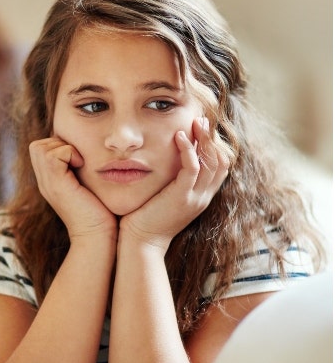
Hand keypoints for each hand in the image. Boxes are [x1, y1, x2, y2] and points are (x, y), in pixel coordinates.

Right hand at [29, 137, 116, 240]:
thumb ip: (81, 172)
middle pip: (36, 146)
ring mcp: (47, 183)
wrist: (97, 237)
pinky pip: (54, 155)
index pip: (40, 149)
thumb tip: (90, 153)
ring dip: (63, 148)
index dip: (58, 146)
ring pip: (41, 147)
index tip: (77, 158)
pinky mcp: (56, 185)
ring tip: (79, 162)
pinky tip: (82, 165)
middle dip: (58, 144)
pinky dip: (69, 153)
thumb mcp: (87, 188)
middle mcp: (44, 182)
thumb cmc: (101, 215)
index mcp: (49, 182)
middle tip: (77, 158)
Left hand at [120, 116, 230, 251]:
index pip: (220, 167)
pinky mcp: (182, 197)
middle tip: (201, 119)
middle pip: (222, 161)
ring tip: (194, 122)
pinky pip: (193, 169)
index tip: (202, 128)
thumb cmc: (143, 218)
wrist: (140, 243)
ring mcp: (195, 198)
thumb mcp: (163, 197)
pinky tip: (179, 136)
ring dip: (204, 139)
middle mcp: (203, 197)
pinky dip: (188, 150)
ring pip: (212, 162)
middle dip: (213, 138)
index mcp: (201, 196)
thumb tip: (162, 161)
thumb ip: (170, 181)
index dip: (215, 146)